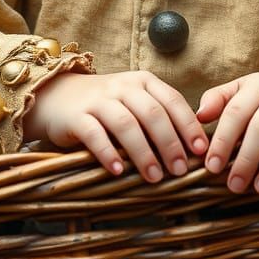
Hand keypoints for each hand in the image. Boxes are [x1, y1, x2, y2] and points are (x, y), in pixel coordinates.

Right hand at [24, 70, 206, 181]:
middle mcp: (123, 86)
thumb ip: (160, 115)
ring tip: (154, 177)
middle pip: (152, 114)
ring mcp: (99, 100)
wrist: (57, 96)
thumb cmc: (107, 105)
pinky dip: (108, 153)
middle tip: (179, 170)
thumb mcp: (135, 101)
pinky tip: (118, 171)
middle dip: (170, 143)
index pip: (172, 100)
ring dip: (143, 152)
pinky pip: (94, 134)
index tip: (200, 151)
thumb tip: (193, 147)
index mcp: (143, 81)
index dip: (188, 125)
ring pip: (126, 124)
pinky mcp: (76, 116)